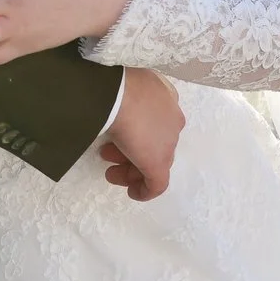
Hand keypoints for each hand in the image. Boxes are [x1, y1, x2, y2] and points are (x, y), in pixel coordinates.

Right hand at [100, 67, 182, 200]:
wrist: (120, 96)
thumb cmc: (117, 88)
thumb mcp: (123, 88)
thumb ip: (126, 98)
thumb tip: (115, 105)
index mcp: (167, 99)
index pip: (155, 123)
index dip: (135, 133)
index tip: (115, 138)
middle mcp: (172, 120)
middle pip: (154, 143)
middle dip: (130, 152)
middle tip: (107, 156)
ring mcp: (167, 143)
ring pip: (153, 161)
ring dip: (130, 169)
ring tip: (110, 172)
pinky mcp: (159, 164)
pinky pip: (157, 183)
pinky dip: (144, 190)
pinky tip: (132, 193)